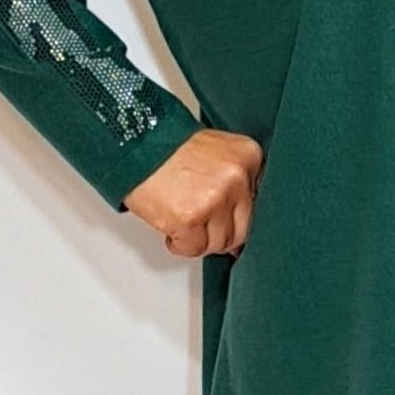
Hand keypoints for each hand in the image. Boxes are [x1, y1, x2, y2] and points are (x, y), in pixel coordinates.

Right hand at [121, 128, 264, 259]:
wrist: (134, 144)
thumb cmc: (169, 149)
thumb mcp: (217, 152)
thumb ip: (237, 180)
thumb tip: (246, 219)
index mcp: (248, 156)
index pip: (260, 204)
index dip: (238, 216)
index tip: (226, 218)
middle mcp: (236, 177)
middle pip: (243, 229)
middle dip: (220, 233)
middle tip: (200, 222)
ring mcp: (215, 198)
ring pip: (219, 243)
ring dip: (199, 239)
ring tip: (182, 217)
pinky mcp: (190, 218)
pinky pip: (194, 250)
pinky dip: (180, 244)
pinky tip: (173, 225)